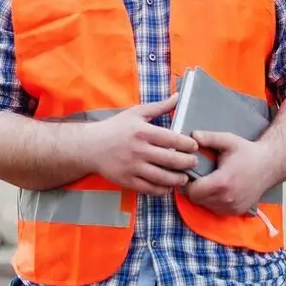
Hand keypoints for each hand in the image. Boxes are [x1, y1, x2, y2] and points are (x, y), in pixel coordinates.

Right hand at [82, 93, 199, 195]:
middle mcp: (139, 150)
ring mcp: (133, 167)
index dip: (188, 144)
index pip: (173, 139)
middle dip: (187, 162)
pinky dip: (162, 190)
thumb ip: (159, 106)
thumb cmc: (115, 128)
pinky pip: (149, 189)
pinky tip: (168, 186)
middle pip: (171, 160)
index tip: (195, 146)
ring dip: (178, 179)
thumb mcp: (136, 113)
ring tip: (185, 177)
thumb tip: (179, 96)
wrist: (90, 146)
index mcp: (143, 132)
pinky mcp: (127, 181)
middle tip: (194, 162)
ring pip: (162, 177)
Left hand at [183, 130, 276, 215]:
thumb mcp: (228, 140)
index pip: (193, 192)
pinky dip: (214, 201)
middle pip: (197, 200)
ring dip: (204, 196)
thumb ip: (209, 138)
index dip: (188, 182)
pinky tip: (219, 189)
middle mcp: (227, 198)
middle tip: (199, 176)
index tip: (191, 173)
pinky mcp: (237, 211)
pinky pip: (217, 210)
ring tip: (210, 181)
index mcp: (222, 182)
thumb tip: (192, 136)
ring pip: (206, 206)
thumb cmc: (247, 152)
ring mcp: (233, 207)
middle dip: (195, 189)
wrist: (269, 165)